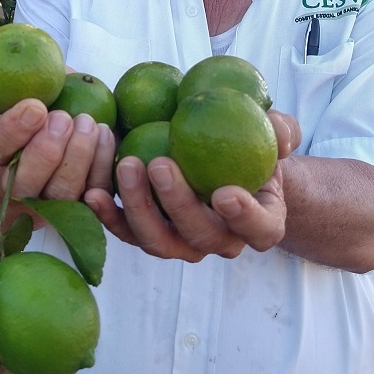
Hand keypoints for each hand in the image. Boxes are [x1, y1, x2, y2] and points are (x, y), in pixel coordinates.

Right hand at [0, 97, 115, 229]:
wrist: (37, 178)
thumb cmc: (28, 133)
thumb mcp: (18, 110)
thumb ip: (32, 91)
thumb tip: (59, 69)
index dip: (14, 130)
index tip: (36, 106)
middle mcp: (12, 192)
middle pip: (26, 182)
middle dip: (46, 150)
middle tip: (64, 118)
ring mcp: (46, 208)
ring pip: (62, 193)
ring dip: (78, 158)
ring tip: (88, 123)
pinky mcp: (77, 212)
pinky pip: (92, 194)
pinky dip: (102, 165)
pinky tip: (105, 134)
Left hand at [84, 110, 300, 260]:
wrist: (215, 158)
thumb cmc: (250, 144)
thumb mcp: (273, 133)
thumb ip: (281, 130)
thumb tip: (276, 129)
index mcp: (260, 222)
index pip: (260, 229)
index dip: (245, 218)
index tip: (225, 192)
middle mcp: (219, 242)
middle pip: (199, 235)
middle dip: (177, 203)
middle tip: (159, 164)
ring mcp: (179, 243)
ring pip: (157, 240)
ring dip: (138, 206)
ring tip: (126, 165)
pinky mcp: (145, 234)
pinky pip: (125, 232)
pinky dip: (107, 215)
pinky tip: (92, 191)